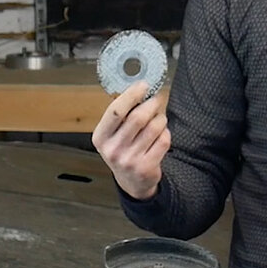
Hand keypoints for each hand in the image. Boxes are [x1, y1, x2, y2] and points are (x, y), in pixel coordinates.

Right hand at [91, 81, 169, 199]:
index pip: (116, 111)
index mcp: (100, 137)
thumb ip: (121, 115)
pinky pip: (163, 140)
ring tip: (159, 119)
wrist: (132, 182)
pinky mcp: (146, 167)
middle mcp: (113, 150)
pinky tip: (161, 134)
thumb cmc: (123, 150)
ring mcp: (129, 160)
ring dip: (160, 118)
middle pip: (138, 117)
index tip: (143, 85)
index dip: (132, 95)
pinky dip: (166, 132)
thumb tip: (140, 89)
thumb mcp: (113, 134)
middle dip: (151, 104)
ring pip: (154, 127)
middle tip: (157, 99)